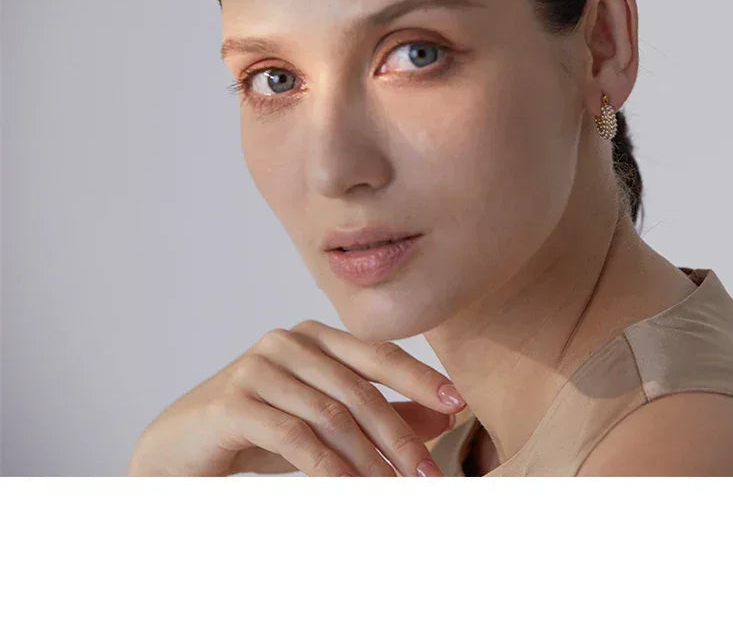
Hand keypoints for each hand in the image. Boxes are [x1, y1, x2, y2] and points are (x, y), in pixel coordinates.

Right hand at [126, 320, 464, 476]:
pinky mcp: (235, 401)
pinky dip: (330, 467)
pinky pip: (296, 437)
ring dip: (369, 459)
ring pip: (331, 415)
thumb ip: (379, 409)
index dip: (420, 378)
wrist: (178, 449)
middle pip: (360, 390)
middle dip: (400, 435)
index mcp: (314, 337)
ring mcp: (259, 367)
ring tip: (395, 490)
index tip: (459, 403)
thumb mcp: (323, 417)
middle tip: (429, 474)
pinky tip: (351, 490)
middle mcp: (288, 342)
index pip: (379, 354)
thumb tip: (442, 413)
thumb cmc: (256, 430)